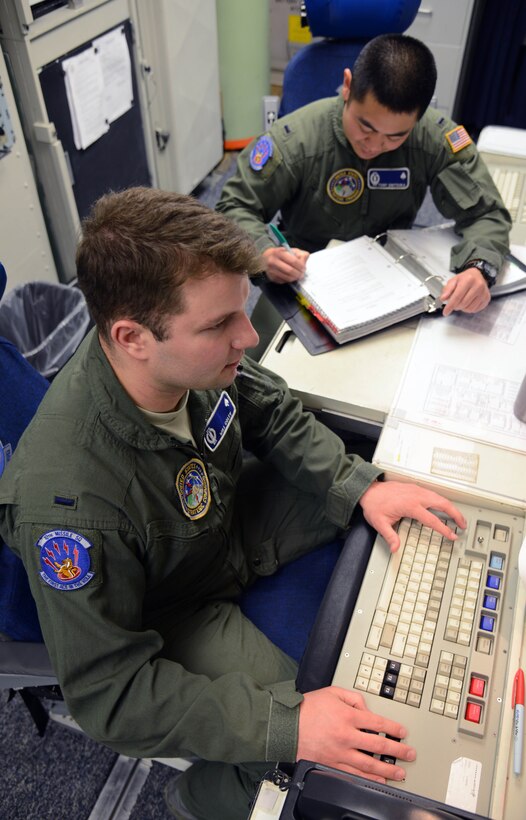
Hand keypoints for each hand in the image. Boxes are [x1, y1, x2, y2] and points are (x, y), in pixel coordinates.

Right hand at [262, 246, 308, 283]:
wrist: (267, 258)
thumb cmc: (282, 254)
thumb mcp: (292, 250)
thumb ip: (300, 254)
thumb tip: (304, 261)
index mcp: (279, 252)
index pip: (293, 261)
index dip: (301, 266)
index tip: (304, 268)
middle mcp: (273, 261)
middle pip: (290, 270)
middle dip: (298, 274)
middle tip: (302, 274)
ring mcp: (271, 270)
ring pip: (287, 278)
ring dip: (294, 278)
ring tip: (297, 276)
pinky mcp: (271, 277)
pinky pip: (283, 281)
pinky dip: (288, 280)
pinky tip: (290, 277)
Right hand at [297, 686, 415, 782]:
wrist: (287, 724)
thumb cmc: (307, 708)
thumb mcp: (332, 692)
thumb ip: (353, 697)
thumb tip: (366, 708)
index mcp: (348, 716)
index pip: (378, 723)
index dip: (393, 729)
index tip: (403, 733)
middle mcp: (347, 736)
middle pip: (378, 746)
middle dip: (397, 751)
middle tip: (409, 754)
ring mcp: (339, 753)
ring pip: (369, 765)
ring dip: (387, 769)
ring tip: (400, 773)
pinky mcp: (331, 764)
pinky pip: (354, 774)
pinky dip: (369, 779)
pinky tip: (379, 780)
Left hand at [359, 480, 465, 551]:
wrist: (368, 490)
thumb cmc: (374, 504)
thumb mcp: (380, 523)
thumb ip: (390, 536)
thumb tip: (395, 548)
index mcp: (410, 505)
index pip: (432, 520)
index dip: (444, 529)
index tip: (452, 535)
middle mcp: (416, 496)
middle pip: (443, 503)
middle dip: (456, 514)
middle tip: (463, 524)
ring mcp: (417, 490)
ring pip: (440, 497)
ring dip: (451, 506)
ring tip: (458, 516)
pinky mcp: (415, 488)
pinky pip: (433, 493)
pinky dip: (442, 501)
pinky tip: (444, 506)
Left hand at [440, 268, 490, 315]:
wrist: (478, 275)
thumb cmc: (465, 278)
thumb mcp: (454, 280)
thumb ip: (447, 289)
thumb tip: (443, 298)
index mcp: (468, 280)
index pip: (457, 297)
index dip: (450, 306)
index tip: (445, 312)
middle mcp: (478, 286)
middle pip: (463, 304)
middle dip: (456, 306)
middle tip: (454, 302)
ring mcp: (484, 293)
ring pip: (469, 308)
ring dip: (462, 308)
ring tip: (462, 300)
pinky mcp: (486, 298)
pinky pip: (475, 310)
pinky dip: (469, 309)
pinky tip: (468, 302)